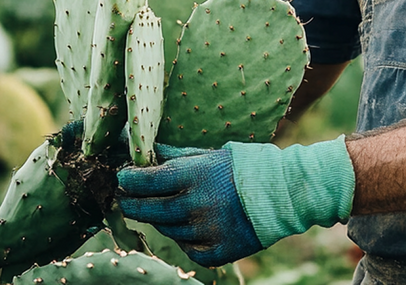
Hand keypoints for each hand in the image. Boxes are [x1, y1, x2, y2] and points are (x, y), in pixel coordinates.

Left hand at [116, 137, 354, 266]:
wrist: (284, 194)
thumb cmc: (245, 167)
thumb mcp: (210, 154)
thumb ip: (177, 156)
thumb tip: (147, 152)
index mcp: (194, 176)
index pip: (145, 181)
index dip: (128, 180)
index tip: (121, 177)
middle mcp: (195, 205)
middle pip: (148, 210)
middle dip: (131, 202)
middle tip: (125, 197)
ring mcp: (205, 231)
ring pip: (166, 229)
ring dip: (160, 218)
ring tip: (163, 207)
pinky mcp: (215, 252)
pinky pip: (186, 247)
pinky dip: (183, 237)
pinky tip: (189, 224)